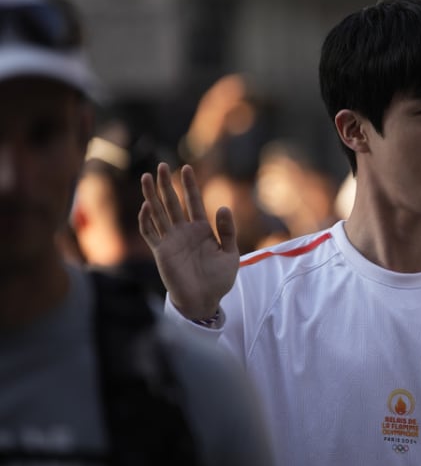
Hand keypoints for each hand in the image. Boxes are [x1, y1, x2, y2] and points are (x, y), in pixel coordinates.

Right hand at [138, 162, 239, 319]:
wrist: (205, 300)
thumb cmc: (219, 278)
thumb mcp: (230, 253)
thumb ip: (227, 231)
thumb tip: (222, 207)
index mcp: (201, 229)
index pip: (193, 201)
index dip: (190, 185)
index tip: (187, 167)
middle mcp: (184, 231)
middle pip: (173, 203)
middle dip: (167, 184)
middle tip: (161, 165)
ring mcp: (171, 240)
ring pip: (158, 213)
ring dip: (152, 196)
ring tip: (146, 177)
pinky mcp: (161, 252)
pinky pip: (150, 233)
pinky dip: (146, 220)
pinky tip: (146, 205)